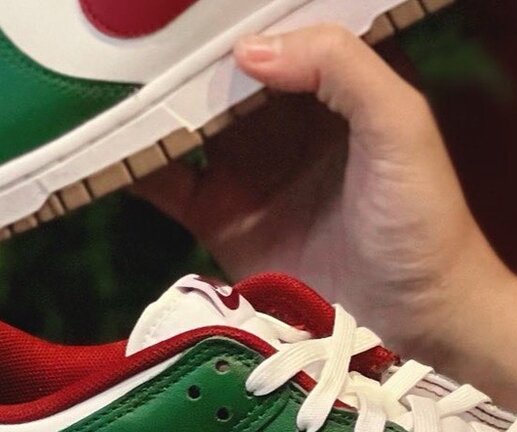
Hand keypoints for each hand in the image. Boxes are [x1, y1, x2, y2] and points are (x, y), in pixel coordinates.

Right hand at [136, 25, 516, 431]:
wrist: (416, 315)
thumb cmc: (419, 216)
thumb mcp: (400, 123)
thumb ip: (340, 67)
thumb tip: (247, 52)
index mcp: (328, 83)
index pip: (273, 32)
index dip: (227, 16)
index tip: (175, 4)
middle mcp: (279, 118)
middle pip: (216, 73)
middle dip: (171, 54)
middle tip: (116, 29)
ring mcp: (245, 170)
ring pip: (183, 124)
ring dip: (144, 106)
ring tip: (97, 78)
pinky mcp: (221, 220)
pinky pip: (170, 185)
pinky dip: (135, 168)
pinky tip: (101, 147)